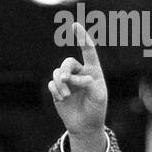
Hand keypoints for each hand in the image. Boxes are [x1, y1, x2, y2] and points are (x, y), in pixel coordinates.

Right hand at [48, 23, 107, 151]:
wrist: (85, 125)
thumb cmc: (96, 109)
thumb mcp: (99, 96)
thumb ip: (89, 83)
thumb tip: (73, 78)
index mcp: (93, 71)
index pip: (88, 51)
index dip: (81, 37)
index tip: (75, 25)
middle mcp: (80, 73)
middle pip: (68, 62)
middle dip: (65, 70)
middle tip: (66, 80)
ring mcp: (68, 82)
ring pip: (58, 73)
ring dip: (61, 84)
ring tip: (65, 95)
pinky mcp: (58, 91)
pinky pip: (52, 83)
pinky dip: (56, 90)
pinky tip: (62, 98)